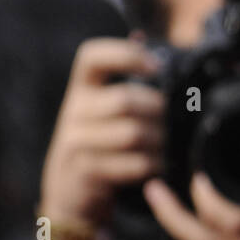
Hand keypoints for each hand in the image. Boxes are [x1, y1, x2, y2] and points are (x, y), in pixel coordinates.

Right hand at [39, 37, 164, 231]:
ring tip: (165, 148)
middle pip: (125, 100)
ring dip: (158, 142)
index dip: (124, 54)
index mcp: (81, 90)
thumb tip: (146, 43)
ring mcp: (76, 142)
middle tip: (169, 124)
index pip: (92, 57)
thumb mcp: (103, 113)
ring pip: (133, 134)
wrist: (70, 196)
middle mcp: (74, 111)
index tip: (156, 66)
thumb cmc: (100, 147)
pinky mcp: (85, 171)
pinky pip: (134, 164)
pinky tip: (157, 166)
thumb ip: (124, 85)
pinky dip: (153, 165)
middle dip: (157, 112)